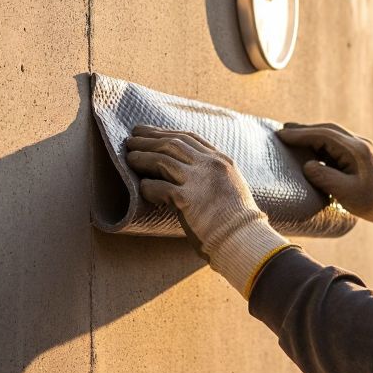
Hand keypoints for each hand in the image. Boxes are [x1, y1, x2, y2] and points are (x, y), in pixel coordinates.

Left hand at [124, 125, 290, 297]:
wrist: (244, 240)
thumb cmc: (237, 221)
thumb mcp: (230, 187)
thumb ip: (213, 176)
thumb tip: (188, 174)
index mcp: (222, 161)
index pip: (189, 138)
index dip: (166, 132)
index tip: (150, 132)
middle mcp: (211, 165)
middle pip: (173, 143)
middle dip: (149, 139)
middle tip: (131, 138)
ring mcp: (199, 181)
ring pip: (162, 160)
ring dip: (142, 157)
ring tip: (129, 157)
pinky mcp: (188, 199)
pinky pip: (159, 187)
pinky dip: (148, 186)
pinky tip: (142, 187)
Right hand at [276, 122, 372, 243]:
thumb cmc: (369, 202)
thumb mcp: (344, 192)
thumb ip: (324, 177)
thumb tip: (307, 165)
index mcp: (356, 150)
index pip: (323, 135)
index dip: (301, 134)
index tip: (282, 135)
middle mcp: (359, 143)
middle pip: (328, 129)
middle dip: (304, 129)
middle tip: (283, 130)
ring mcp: (362, 146)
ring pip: (333, 133)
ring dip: (312, 133)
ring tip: (293, 134)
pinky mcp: (361, 152)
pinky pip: (338, 141)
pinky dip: (321, 141)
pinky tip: (310, 145)